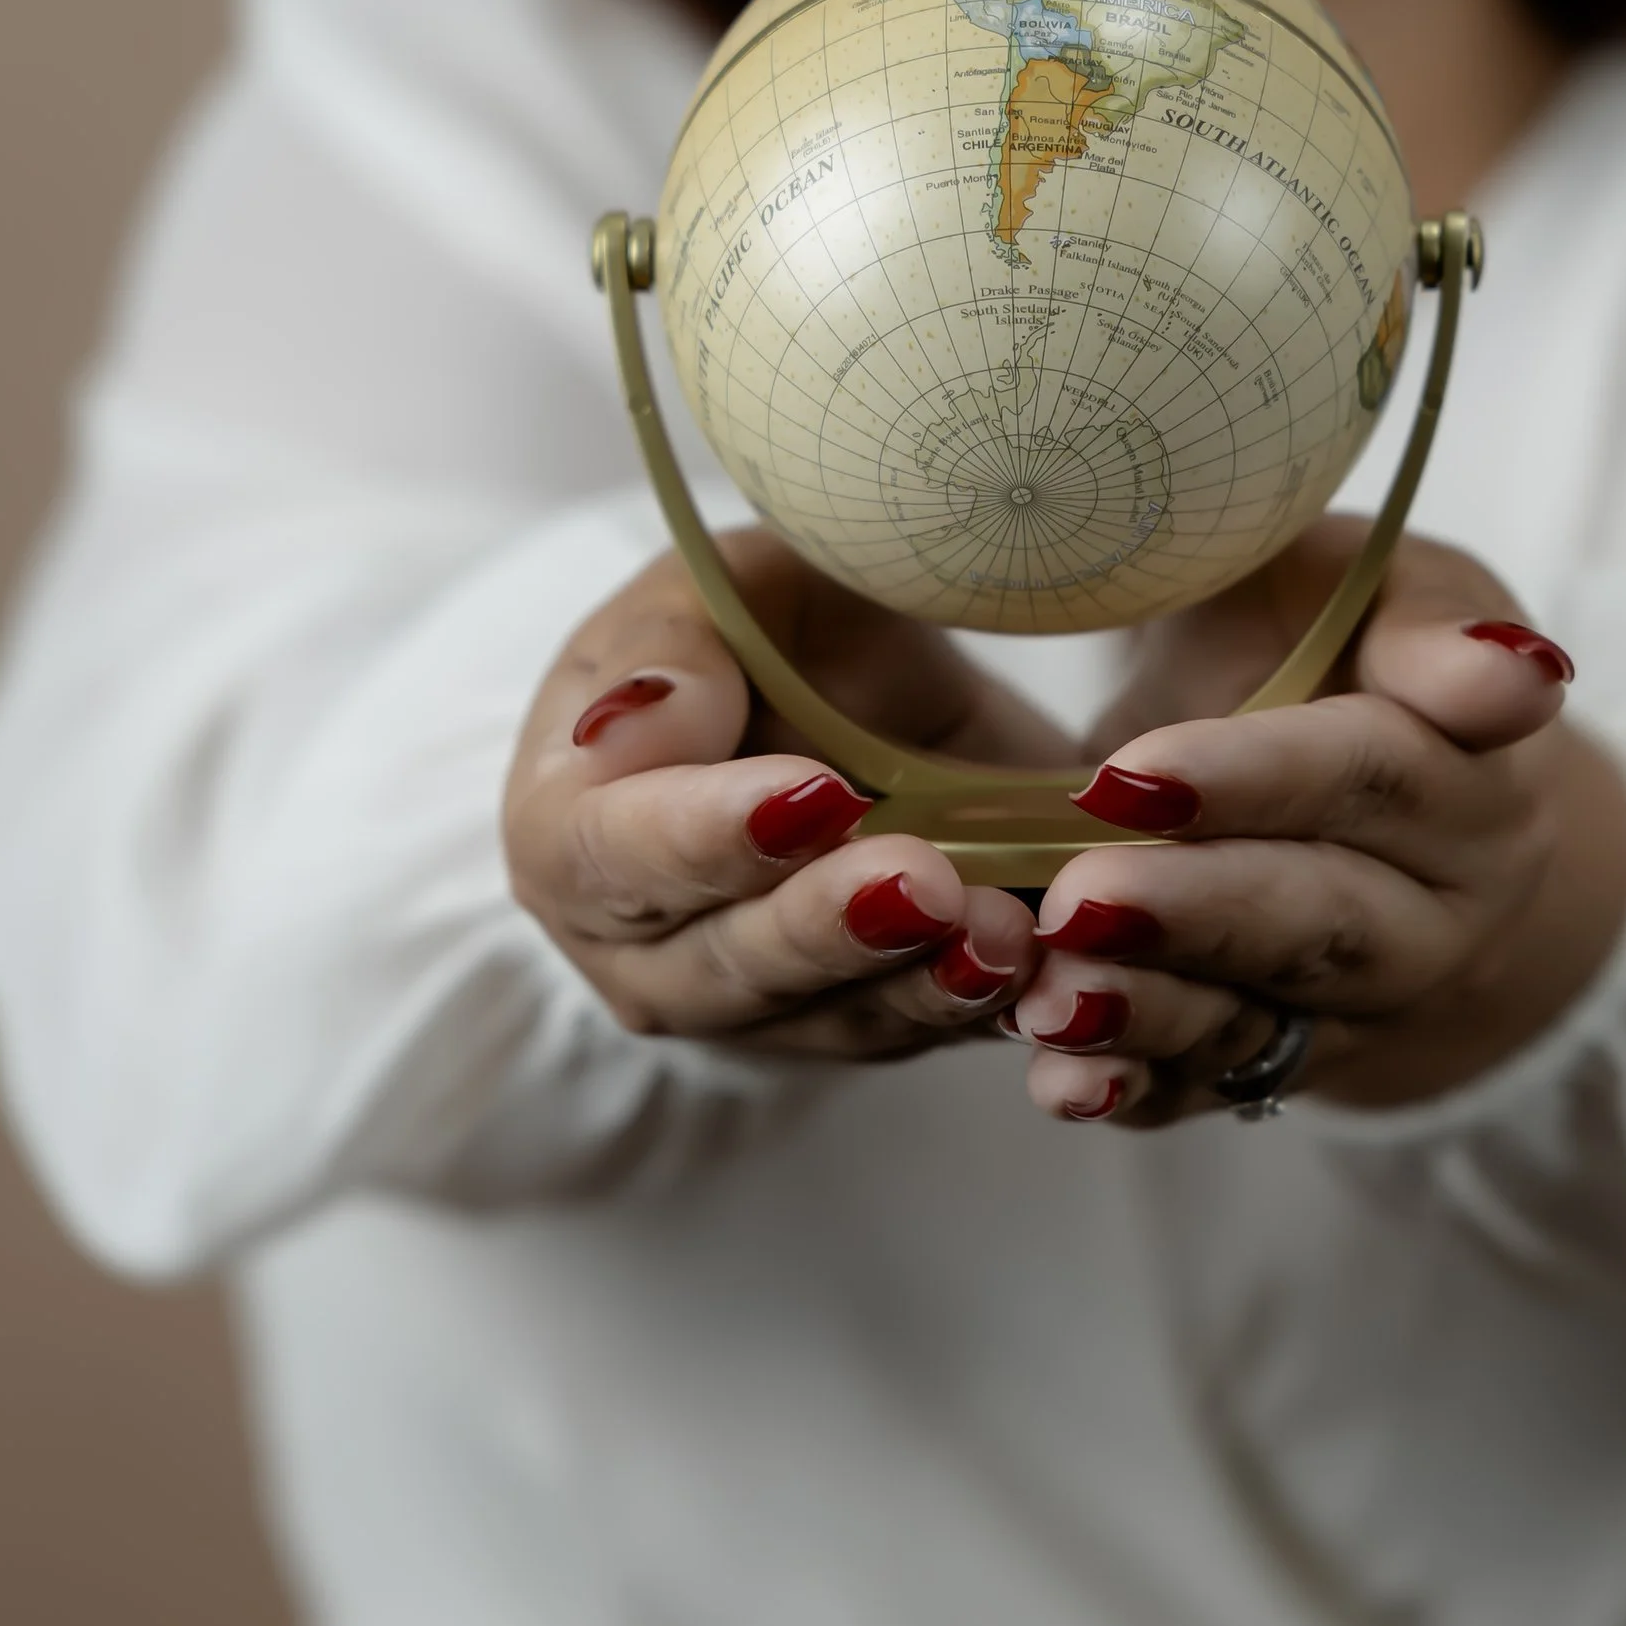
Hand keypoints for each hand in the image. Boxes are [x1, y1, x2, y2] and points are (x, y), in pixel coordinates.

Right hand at [504, 533, 1068, 1061]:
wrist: (847, 688)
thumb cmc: (750, 631)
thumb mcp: (711, 591)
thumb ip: (668, 650)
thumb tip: (631, 721)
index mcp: (569, 832)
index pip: (617, 853)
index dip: (711, 834)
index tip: (814, 794)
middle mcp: (642, 949)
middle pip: (726, 964)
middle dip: (830, 926)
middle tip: (925, 879)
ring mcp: (752, 1007)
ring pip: (831, 1020)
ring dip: (922, 983)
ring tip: (1008, 933)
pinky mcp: (857, 1026)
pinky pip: (918, 1034)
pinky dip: (985, 1006)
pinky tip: (1056, 970)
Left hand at [1008, 524, 1625, 1128]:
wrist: (1351, 771)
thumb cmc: (1339, 639)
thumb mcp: (1382, 590)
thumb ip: (1431, 627)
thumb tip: (1519, 673)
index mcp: (1479, 781)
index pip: (1374, 776)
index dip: (1257, 779)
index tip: (1132, 776)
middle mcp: (1440, 916)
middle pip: (1320, 922)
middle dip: (1196, 914)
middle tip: (1078, 898)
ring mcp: (1363, 1008)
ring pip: (1263, 1025)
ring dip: (1152, 1017)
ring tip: (1052, 999)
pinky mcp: (1284, 1063)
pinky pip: (1209, 1090)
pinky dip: (1131, 1089)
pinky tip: (1063, 1085)